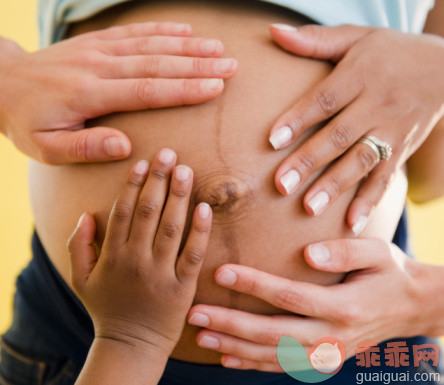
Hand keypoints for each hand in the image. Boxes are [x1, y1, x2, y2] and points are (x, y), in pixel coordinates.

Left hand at [0, 23, 237, 163]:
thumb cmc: (24, 121)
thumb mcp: (45, 147)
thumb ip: (85, 148)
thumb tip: (125, 146)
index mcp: (89, 94)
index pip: (147, 90)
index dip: (184, 88)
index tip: (215, 87)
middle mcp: (98, 66)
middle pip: (157, 64)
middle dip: (198, 64)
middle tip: (231, 65)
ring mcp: (98, 50)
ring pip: (150, 45)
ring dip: (187, 45)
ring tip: (219, 48)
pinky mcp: (96, 42)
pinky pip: (133, 32)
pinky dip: (161, 29)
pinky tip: (184, 29)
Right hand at [68, 149, 211, 354]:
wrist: (131, 346)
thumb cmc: (106, 309)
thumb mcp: (80, 279)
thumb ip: (77, 246)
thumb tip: (86, 214)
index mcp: (112, 255)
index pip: (123, 211)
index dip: (133, 184)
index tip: (142, 162)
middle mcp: (136, 260)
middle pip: (148, 212)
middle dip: (158, 180)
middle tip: (168, 153)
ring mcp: (160, 273)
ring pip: (171, 227)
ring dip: (178, 196)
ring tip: (185, 170)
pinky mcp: (182, 287)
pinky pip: (193, 254)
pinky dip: (200, 230)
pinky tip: (204, 207)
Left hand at [187, 238, 429, 371]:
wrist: (412, 308)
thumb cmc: (391, 273)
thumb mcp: (379, 252)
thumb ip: (346, 251)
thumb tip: (308, 254)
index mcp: (343, 306)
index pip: (288, 295)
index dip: (254, 283)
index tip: (221, 270)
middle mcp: (332, 336)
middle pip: (272, 333)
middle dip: (230, 323)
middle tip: (195, 314)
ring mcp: (327, 353)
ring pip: (272, 355)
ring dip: (234, 346)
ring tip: (201, 336)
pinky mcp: (323, 360)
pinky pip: (283, 366)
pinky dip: (253, 364)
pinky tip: (227, 357)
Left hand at [267, 24, 443, 233]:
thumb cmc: (388, 52)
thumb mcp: (355, 37)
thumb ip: (314, 40)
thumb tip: (273, 31)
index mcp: (361, 74)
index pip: (325, 100)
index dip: (298, 119)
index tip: (272, 141)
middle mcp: (377, 104)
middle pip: (339, 136)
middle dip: (310, 162)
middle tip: (282, 186)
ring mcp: (392, 130)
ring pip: (361, 161)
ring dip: (335, 186)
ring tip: (309, 208)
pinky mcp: (402, 150)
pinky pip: (386, 178)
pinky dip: (370, 201)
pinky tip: (351, 223)